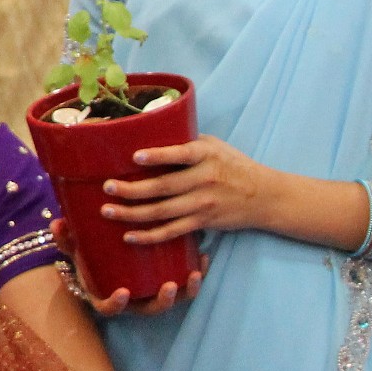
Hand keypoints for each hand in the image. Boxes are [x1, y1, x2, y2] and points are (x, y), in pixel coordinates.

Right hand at [52, 217, 204, 316]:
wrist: (109, 255)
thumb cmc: (92, 255)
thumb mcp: (78, 248)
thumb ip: (67, 238)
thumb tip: (57, 222)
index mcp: (107, 295)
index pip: (109, 308)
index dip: (116, 304)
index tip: (123, 292)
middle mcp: (133, 301)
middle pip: (149, 309)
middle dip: (162, 301)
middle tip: (170, 287)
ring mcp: (151, 293)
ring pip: (172, 299)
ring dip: (186, 291)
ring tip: (194, 274)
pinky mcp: (169, 281)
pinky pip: (186, 284)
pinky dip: (197, 274)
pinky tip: (204, 257)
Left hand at [99, 135, 270, 245]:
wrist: (264, 196)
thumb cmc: (233, 165)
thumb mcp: (214, 146)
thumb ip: (186, 142)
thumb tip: (149, 134)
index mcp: (206, 156)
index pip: (181, 154)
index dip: (158, 156)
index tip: (135, 157)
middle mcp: (204, 179)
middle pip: (163, 187)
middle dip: (131, 189)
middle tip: (107, 187)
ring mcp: (202, 203)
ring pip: (162, 212)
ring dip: (132, 213)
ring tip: (107, 211)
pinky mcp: (202, 222)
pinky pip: (171, 232)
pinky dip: (150, 236)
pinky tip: (129, 236)